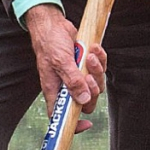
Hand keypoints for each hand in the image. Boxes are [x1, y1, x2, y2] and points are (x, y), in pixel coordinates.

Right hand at [22, 2, 107, 123]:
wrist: (53, 24)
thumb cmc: (49, 43)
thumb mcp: (60, 62)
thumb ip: (72, 81)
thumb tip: (83, 99)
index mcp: (56, 91)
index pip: (63, 115)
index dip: (74, 124)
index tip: (86, 124)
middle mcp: (67, 86)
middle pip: (87, 101)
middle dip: (92, 90)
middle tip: (88, 76)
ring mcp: (78, 76)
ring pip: (96, 84)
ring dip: (97, 71)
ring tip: (90, 56)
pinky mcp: (86, 65)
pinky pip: (100, 69)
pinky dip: (100, 59)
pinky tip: (94, 49)